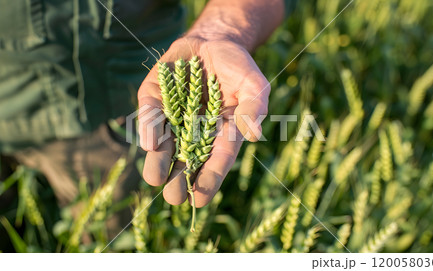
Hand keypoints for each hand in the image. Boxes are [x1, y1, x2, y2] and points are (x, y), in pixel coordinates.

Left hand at [137, 36, 269, 206]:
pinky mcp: (154, 98)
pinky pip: (150, 115)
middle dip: (179, 178)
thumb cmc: (238, 67)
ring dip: (158, 162)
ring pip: (163, 144)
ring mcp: (172, 115)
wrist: (213, 40)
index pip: (216, 160)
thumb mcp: (253, 85)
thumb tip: (254, 135)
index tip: (200, 200)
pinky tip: (151, 144)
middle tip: (174, 197)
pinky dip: (149, 128)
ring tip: (155, 179)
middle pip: (186, 159)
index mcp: (220, 132)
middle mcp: (193, 130)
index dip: (209, 179)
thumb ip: (254, 108)